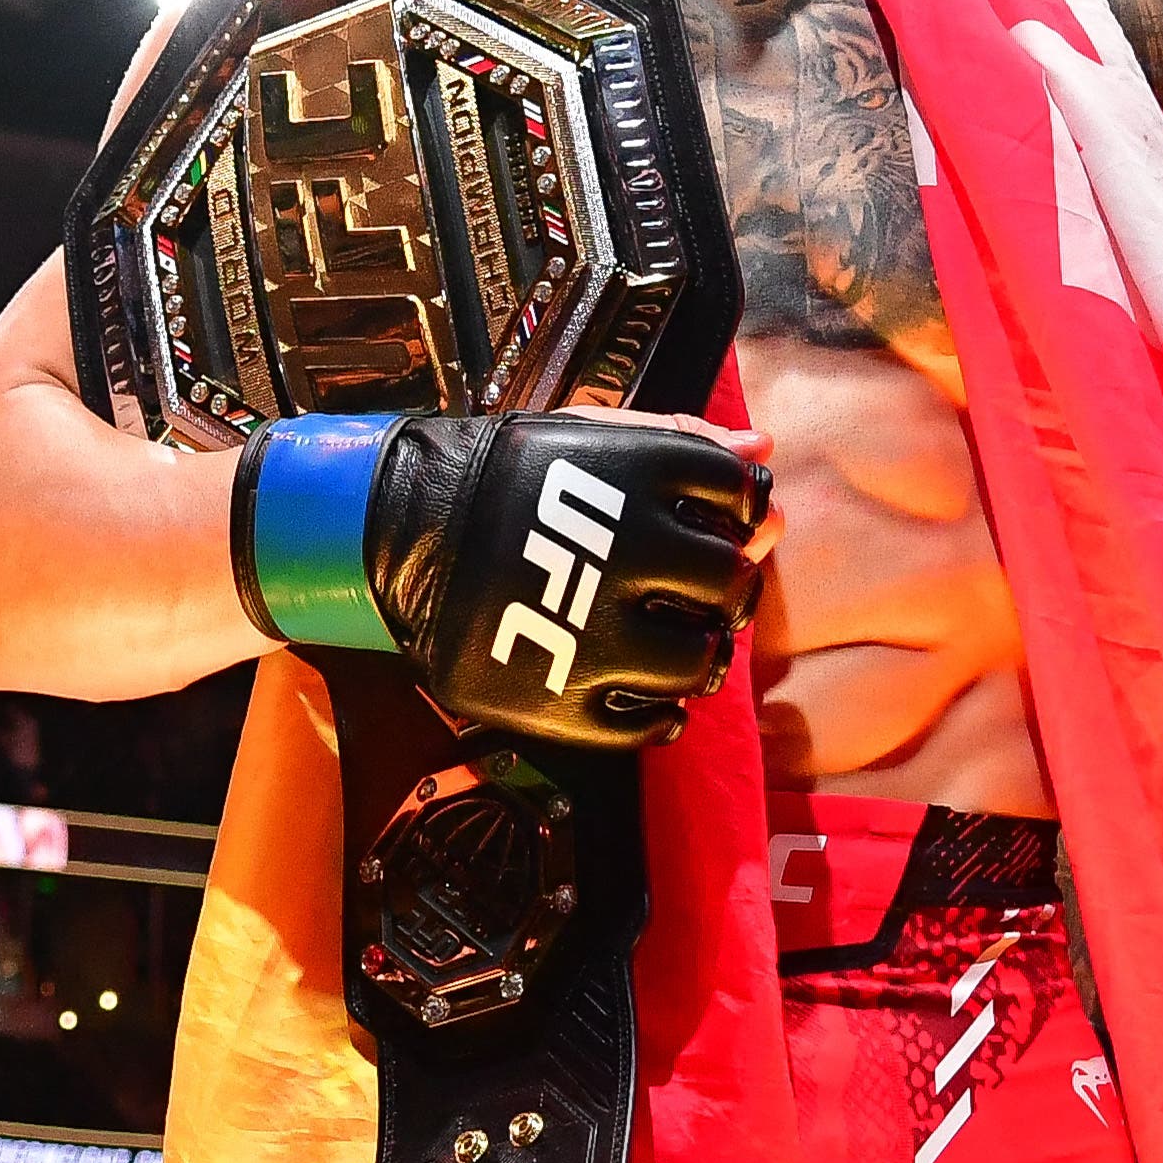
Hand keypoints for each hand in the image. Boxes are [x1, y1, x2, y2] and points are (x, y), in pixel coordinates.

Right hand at [239, 408, 777, 749]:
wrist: (399, 534)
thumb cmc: (506, 479)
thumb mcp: (588, 436)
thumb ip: (681, 439)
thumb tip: (763, 453)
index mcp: (636, 475)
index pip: (741, 499)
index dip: (739, 514)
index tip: (713, 522)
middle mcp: (625, 552)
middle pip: (728, 583)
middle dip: (724, 587)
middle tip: (695, 591)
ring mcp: (594, 634)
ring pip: (701, 662)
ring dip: (702, 654)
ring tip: (671, 641)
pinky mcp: (561, 701)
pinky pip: (651, 726)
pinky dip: (663, 713)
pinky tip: (645, 690)